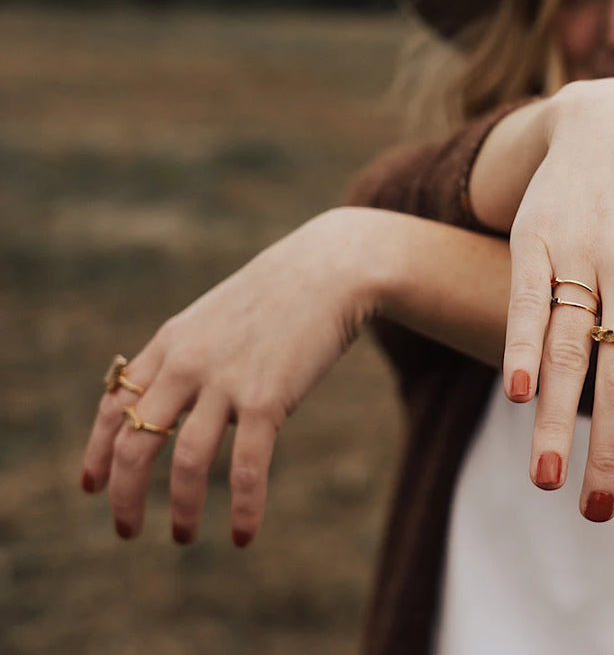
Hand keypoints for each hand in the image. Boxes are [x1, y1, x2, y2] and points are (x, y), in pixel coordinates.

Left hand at [81, 208, 387, 545]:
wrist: (328, 271)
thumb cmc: (278, 295)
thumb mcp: (217, 318)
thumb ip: (192, 355)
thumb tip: (180, 401)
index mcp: (171, 344)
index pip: (113, 405)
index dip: (97, 451)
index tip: (92, 487)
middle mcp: (186, 364)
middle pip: (134, 440)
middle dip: (125, 494)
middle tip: (127, 530)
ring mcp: (224, 382)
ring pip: (185, 461)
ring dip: (181, 509)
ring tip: (183, 537)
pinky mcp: (266, 398)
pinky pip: (247, 466)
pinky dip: (244, 507)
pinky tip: (244, 535)